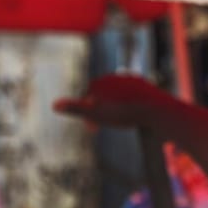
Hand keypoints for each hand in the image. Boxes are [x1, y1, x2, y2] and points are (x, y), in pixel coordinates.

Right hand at [53, 75, 174, 127]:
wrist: (154, 108)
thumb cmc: (123, 113)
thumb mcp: (96, 114)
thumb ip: (75, 109)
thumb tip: (53, 105)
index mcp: (100, 83)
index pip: (87, 99)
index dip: (87, 115)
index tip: (92, 131)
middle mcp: (113, 77)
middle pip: (102, 96)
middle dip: (101, 110)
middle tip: (106, 126)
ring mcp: (129, 79)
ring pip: (117, 95)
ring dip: (115, 107)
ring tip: (120, 121)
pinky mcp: (143, 84)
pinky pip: (132, 96)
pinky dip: (129, 104)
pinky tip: (133, 114)